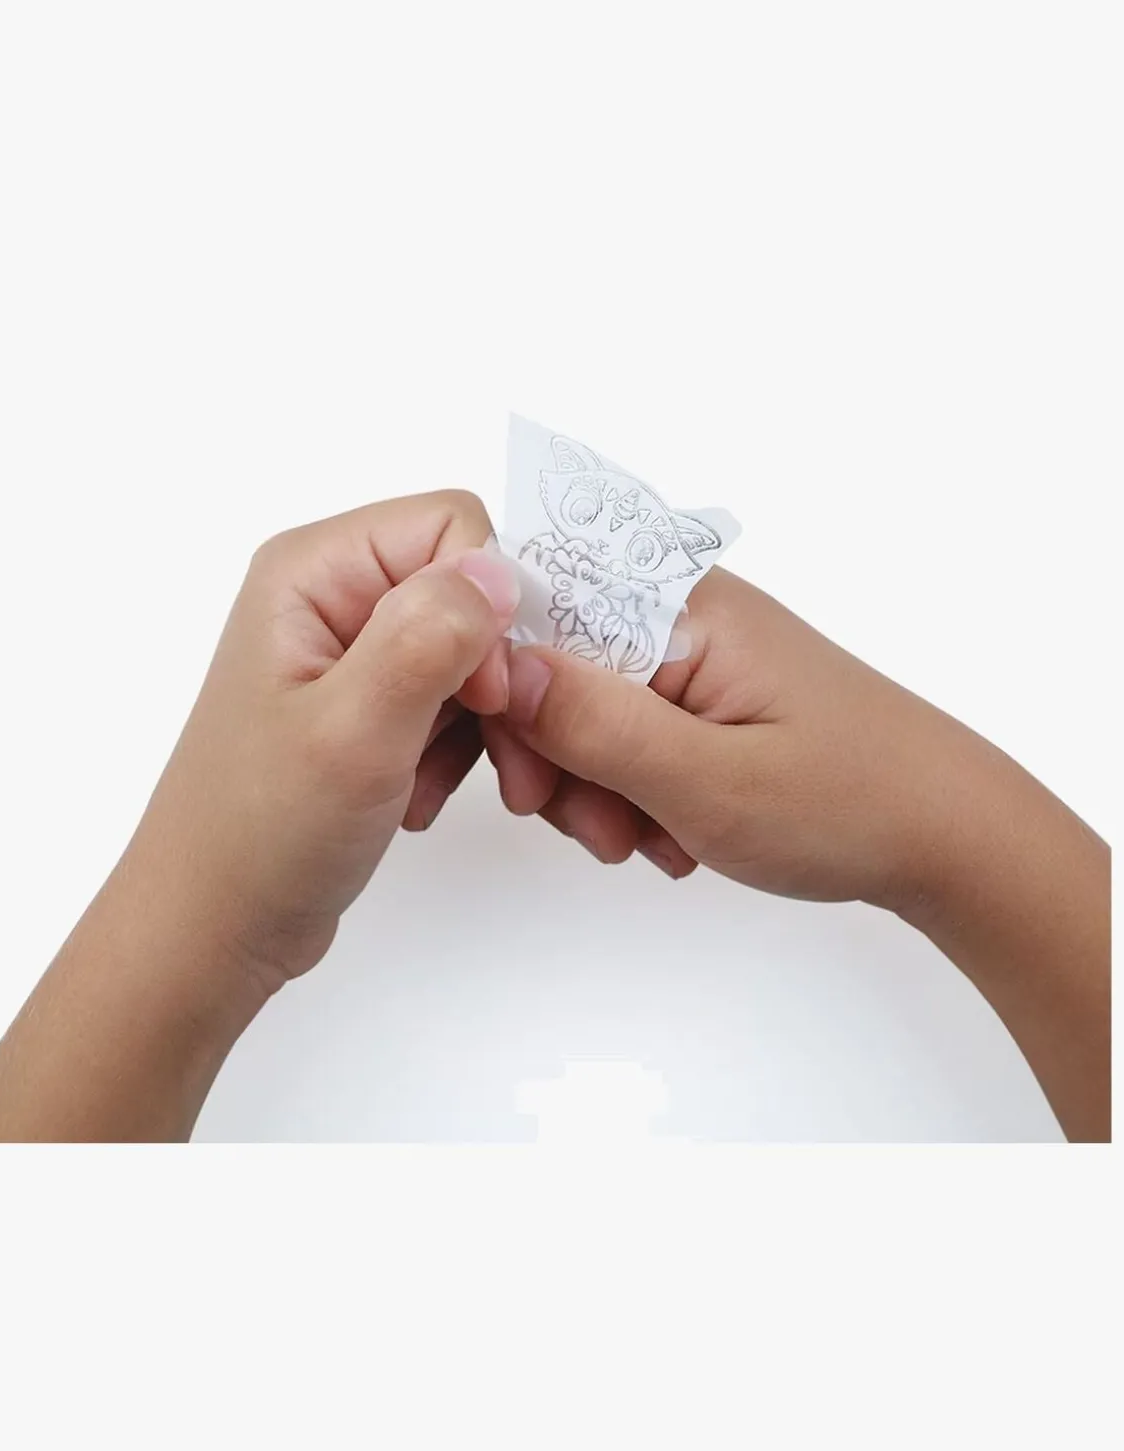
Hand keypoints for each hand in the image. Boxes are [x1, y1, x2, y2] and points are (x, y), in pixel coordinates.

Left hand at [0, 489, 521, 1140]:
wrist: (212, 929)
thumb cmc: (256, 837)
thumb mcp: (352, 733)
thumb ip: (426, 640)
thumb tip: (499, 572)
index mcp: (313, 572)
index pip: (455, 528)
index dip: (493, 606)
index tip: (490, 694)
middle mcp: (331, 595)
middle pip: (471, 592)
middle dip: (499, 678)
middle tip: (508, 761)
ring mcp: (349, 651)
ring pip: (474, 652)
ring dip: (484, 726)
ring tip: (432, 791)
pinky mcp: (367, 703)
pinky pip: (454, 701)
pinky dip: (461, 753)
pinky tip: (420, 799)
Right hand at [484, 565, 960, 909]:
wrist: (949, 835)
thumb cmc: (851, 800)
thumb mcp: (708, 778)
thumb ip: (598, 723)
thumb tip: (501, 667)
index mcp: (686, 607)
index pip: (541, 611)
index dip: (509, 694)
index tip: (525, 780)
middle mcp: (686, 615)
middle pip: (558, 664)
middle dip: (559, 758)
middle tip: (600, 833)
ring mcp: (699, 656)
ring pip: (588, 709)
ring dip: (598, 787)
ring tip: (649, 843)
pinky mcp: (710, 695)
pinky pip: (632, 732)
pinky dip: (634, 791)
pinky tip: (670, 836)